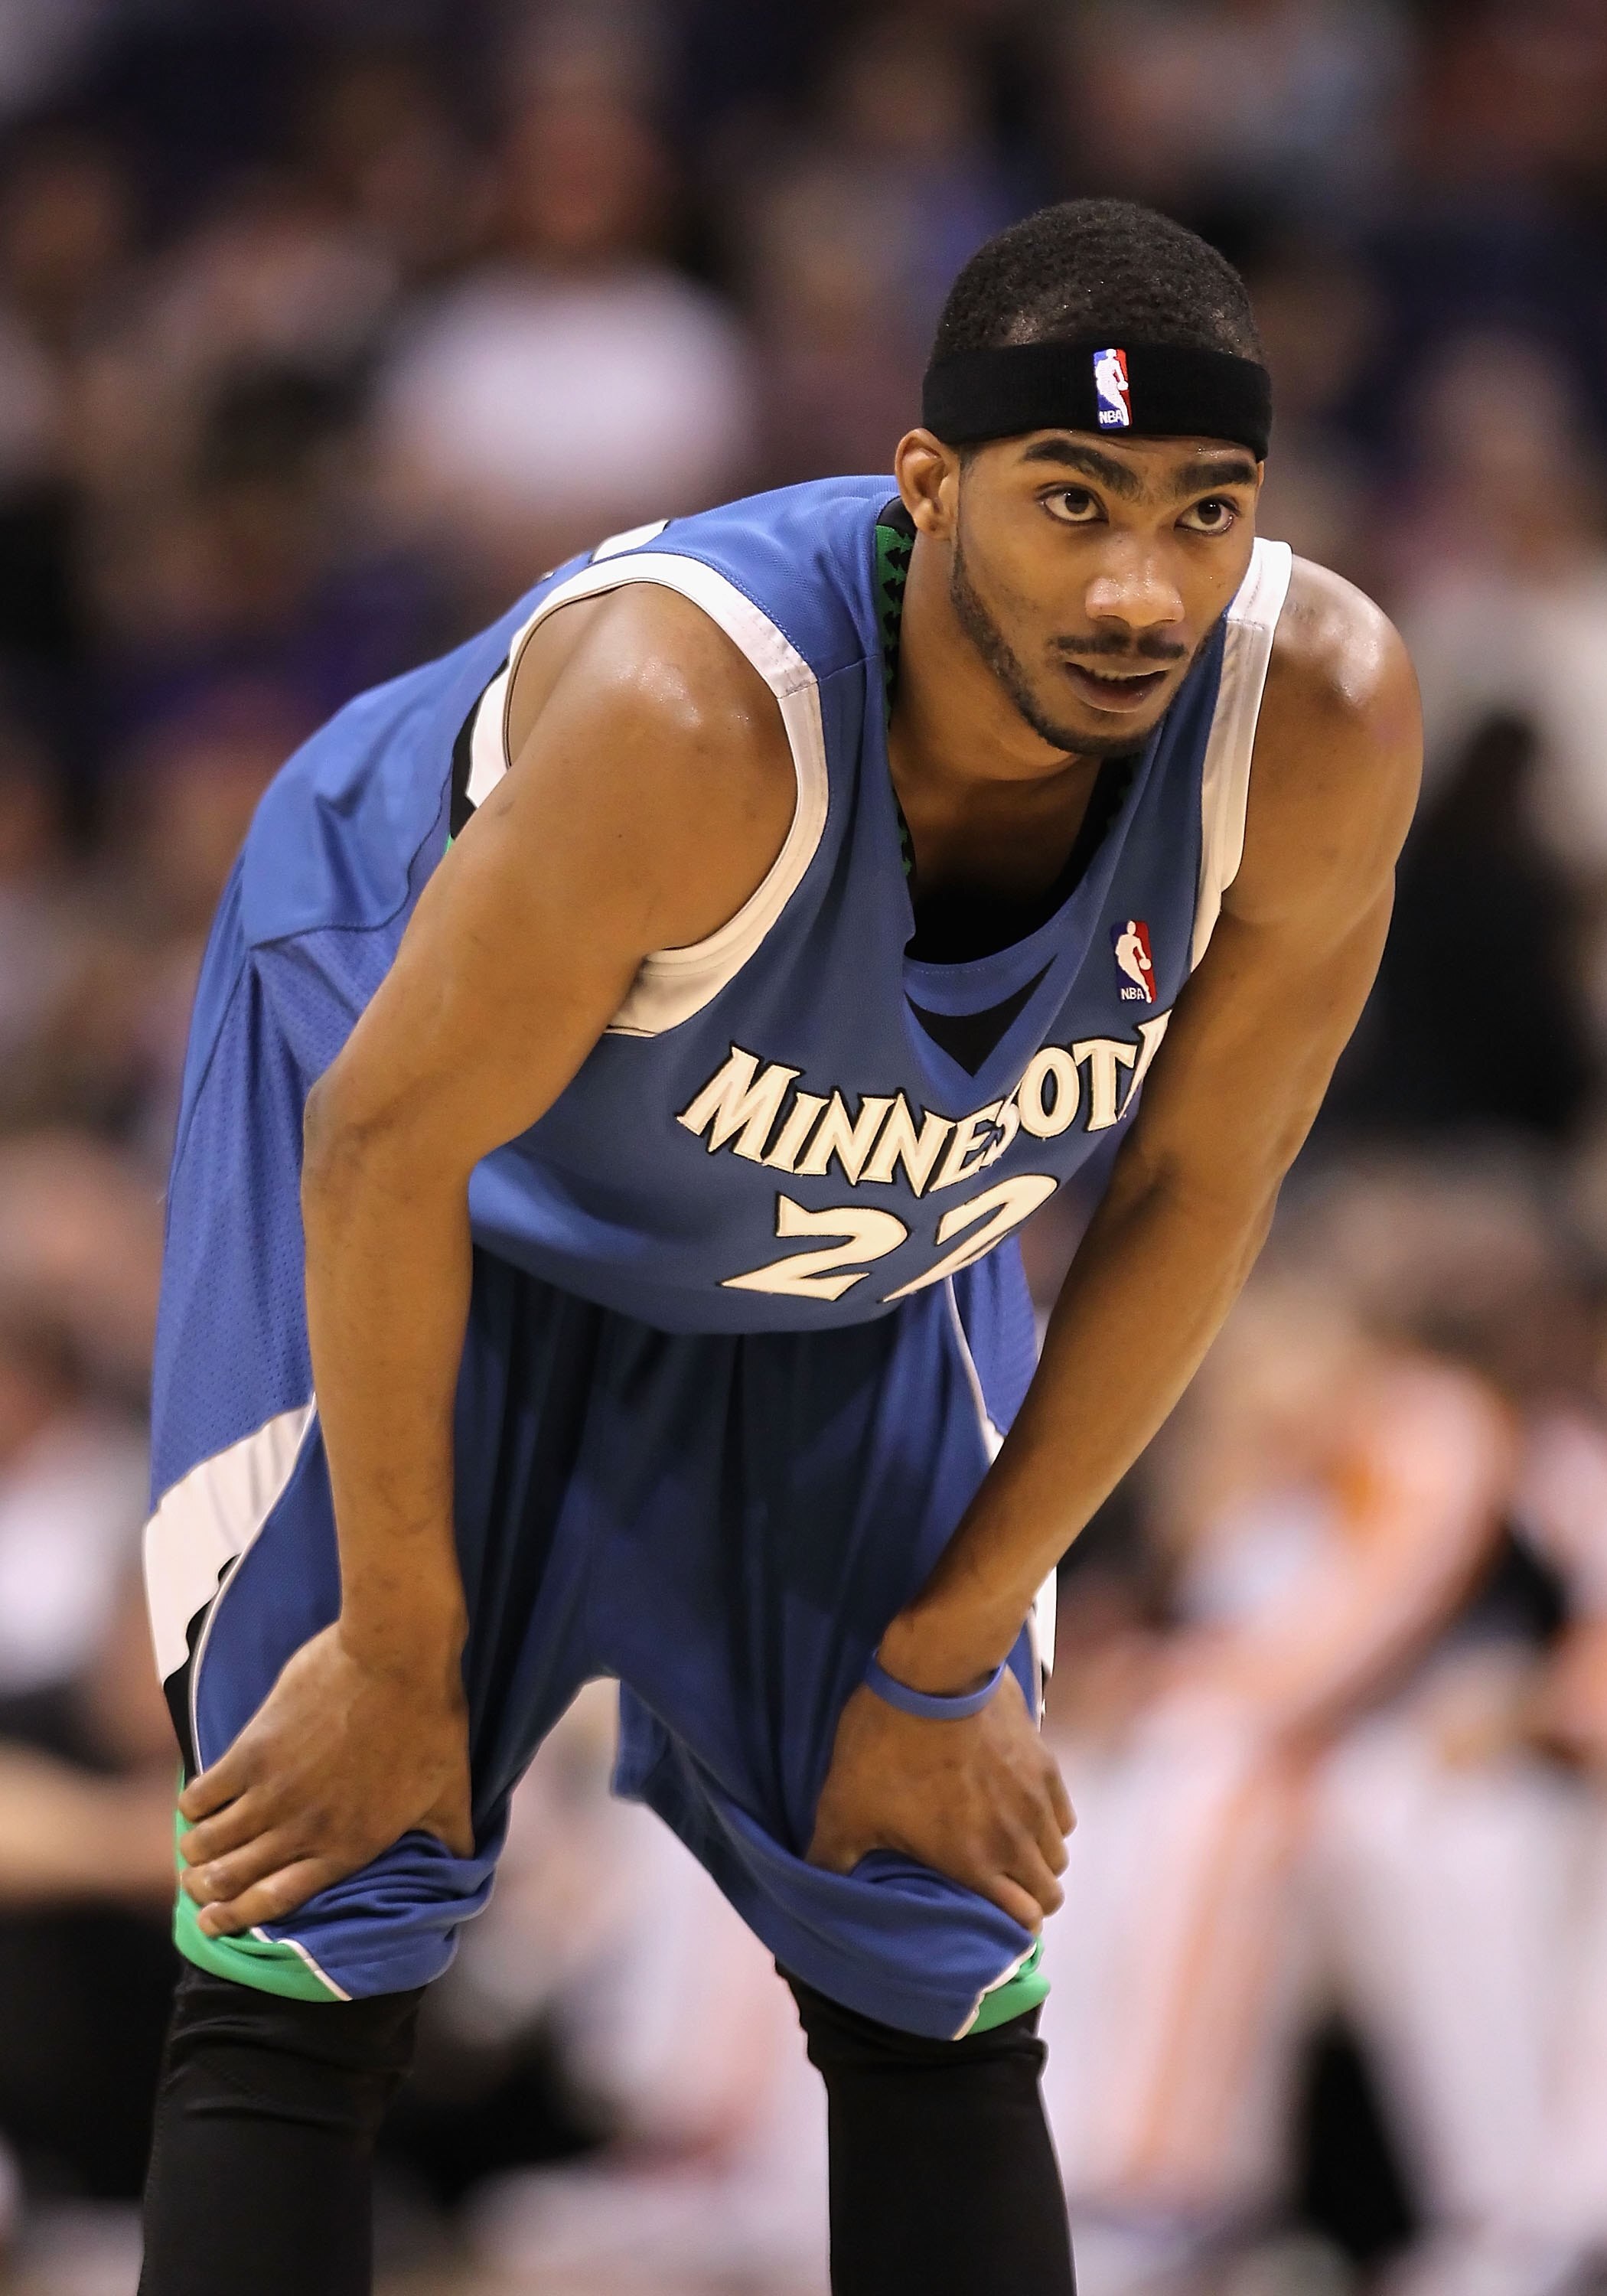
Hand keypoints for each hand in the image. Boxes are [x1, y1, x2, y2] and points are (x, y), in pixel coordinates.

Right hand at [178, 1622, 472, 1936]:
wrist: (397, 1658)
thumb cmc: (430, 1721)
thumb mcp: (451, 1791)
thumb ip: (451, 1836)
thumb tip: (466, 1864)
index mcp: (348, 1847)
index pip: (275, 1901)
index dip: (237, 1918)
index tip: (214, 1925)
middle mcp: (304, 1830)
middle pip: (233, 1878)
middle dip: (206, 1893)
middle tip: (195, 1891)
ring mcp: (274, 1792)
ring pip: (211, 1842)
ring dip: (194, 1853)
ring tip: (191, 1854)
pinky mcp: (253, 1751)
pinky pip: (203, 1794)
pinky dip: (192, 1806)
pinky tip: (194, 1806)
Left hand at [807, 1667, 1073, 1930]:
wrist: (933, 1675)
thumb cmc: (887, 1746)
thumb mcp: (845, 1807)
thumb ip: (833, 1856)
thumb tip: (813, 1883)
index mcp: (975, 1863)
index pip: (1023, 1922)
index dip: (1011, 1929)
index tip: (991, 1922)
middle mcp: (1016, 1840)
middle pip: (1049, 1893)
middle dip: (1030, 1898)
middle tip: (1001, 1887)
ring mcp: (1036, 1801)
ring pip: (1058, 1853)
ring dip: (1039, 1859)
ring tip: (1011, 1850)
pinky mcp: (1045, 1764)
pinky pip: (1063, 1813)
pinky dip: (1049, 1821)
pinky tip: (1024, 1811)